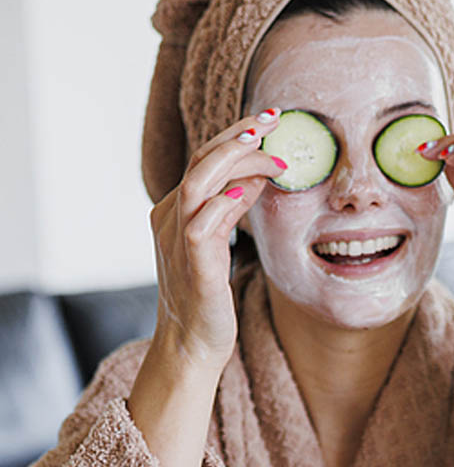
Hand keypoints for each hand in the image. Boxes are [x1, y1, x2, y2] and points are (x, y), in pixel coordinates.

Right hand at [149, 108, 284, 375]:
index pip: (202, 160)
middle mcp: (168, 220)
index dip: (234, 136)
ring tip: (264, 146)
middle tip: (272, 120)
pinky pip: (201, 226)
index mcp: (173, 212)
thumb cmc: (208, 297)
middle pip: (198, 162)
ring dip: (232, 160)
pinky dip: (224, 205)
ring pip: (197, 184)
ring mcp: (176, 242)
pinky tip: (247, 193)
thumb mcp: (222, 242)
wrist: (190, 346)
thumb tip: (257, 174)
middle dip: (236, 136)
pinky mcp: (193, 267)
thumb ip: (233, 208)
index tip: (268, 121)